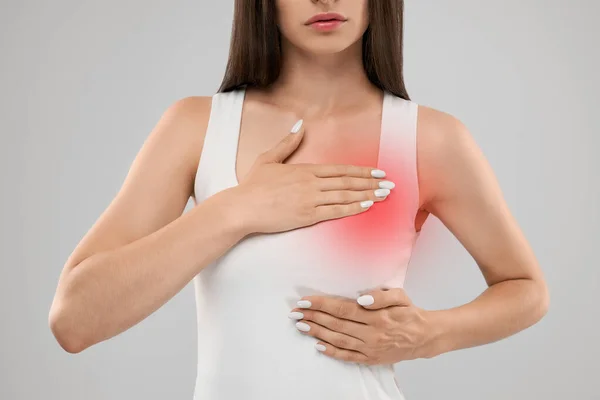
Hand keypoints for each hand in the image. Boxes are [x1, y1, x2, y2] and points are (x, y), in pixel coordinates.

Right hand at [229, 119, 393, 234]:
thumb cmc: (253, 185)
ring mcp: (311, 200)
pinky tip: (366, 206)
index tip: (378, 171)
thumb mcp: (268, 159)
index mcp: (305, 169)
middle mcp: (311, 183)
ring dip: (367, 194)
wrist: (243, 207)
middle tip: (391, 184)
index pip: (340, 169)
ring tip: (384, 195)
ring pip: (345, 195)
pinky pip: (335, 211)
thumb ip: (287, 143)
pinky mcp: (307, 216)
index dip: (362, 171)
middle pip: (348, 181)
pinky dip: (352, 208)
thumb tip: (300, 125)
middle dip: (371, 182)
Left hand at [289, 288, 434, 364]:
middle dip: (313, 317)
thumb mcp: (400, 297)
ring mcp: (369, 348)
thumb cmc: (410, 313)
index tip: (305, 301)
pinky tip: (318, 345)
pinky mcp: (370, 359)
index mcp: (376, 316)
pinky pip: (347, 356)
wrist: (425, 337)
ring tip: (301, 325)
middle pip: (335, 324)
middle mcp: (371, 333)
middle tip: (295, 312)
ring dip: (317, 332)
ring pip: (338, 340)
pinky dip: (331, 352)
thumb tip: (361, 298)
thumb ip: (381, 296)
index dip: (321, 304)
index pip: (342, 308)